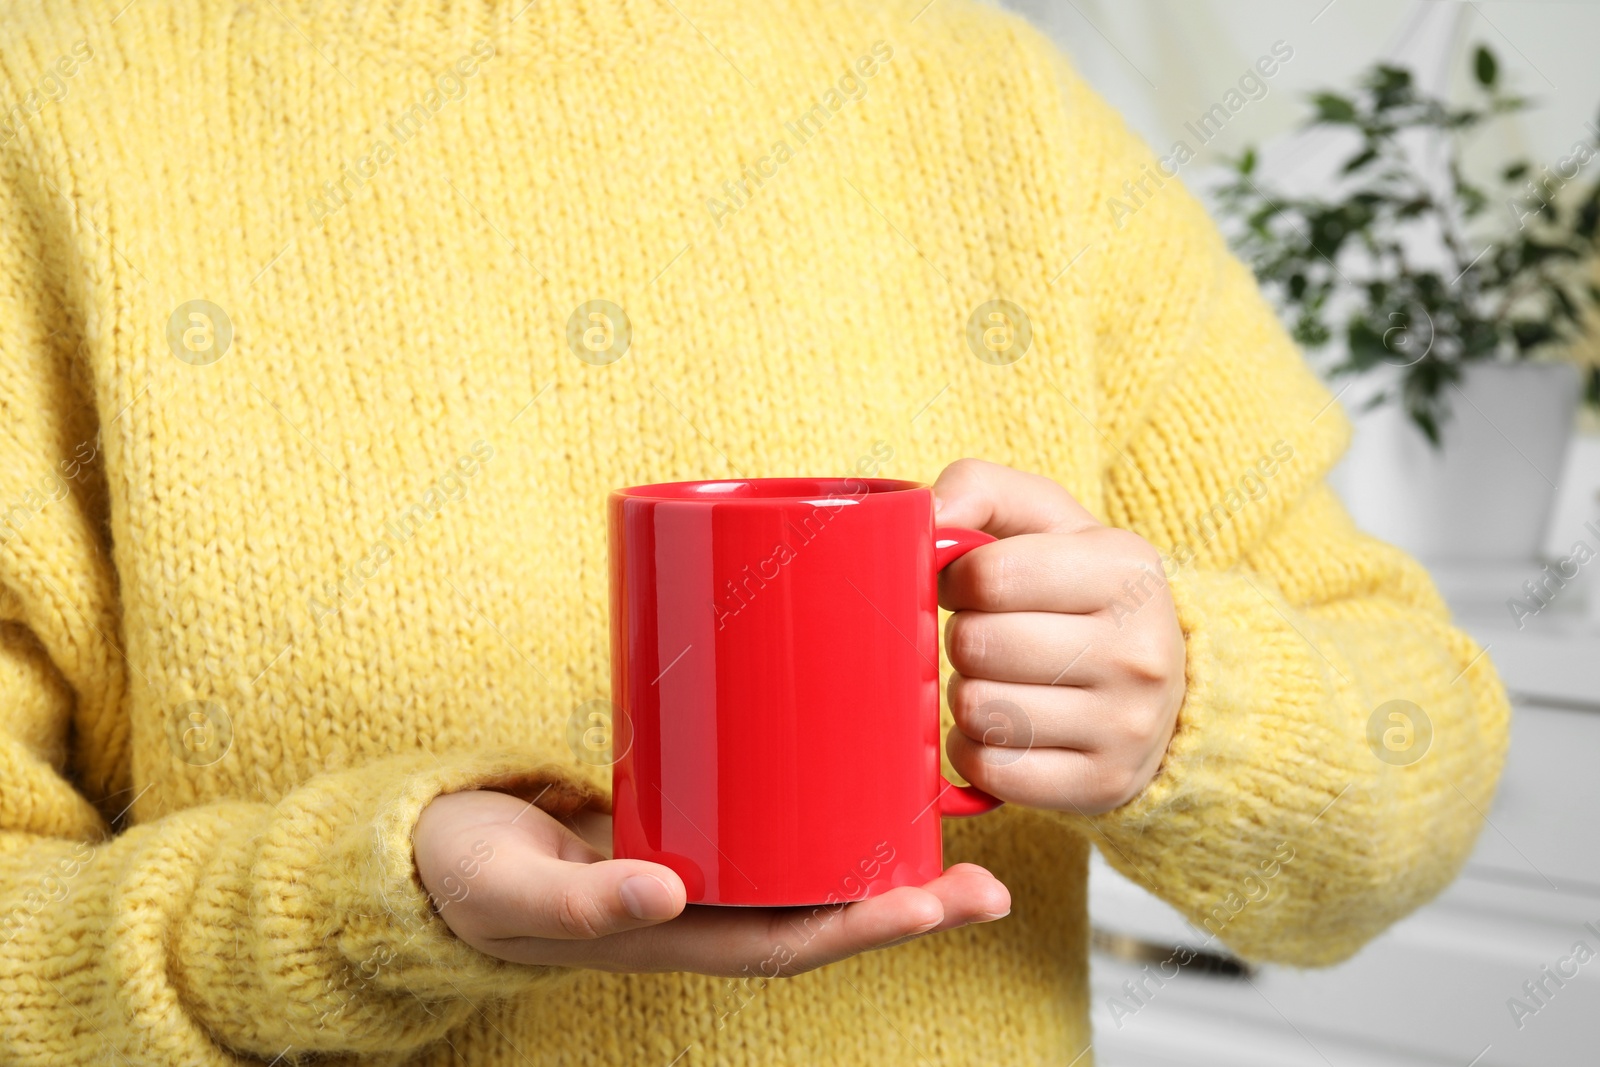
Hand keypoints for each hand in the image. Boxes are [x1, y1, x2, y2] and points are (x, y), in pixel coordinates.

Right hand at [413, 789, 1010, 977]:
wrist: (434, 851)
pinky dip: (823, 805)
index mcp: (676, 935)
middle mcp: (704, 907)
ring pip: (806, 868)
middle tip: (986, 879)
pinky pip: (771, 822)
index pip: (793, 943)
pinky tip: (861, 770)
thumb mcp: (514, 889)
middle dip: (906, 902)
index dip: (866, 929)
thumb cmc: (471, 877)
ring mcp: (700, 864)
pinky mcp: (688, 816)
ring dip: (879, 853)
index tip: (935, 903)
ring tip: (951, 823)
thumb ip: (583, 899)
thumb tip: (669, 892)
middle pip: (823, 911)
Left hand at [932, 459, 1185, 814]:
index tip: (969, 585)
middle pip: (977, 645)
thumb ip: (980, 490)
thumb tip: (924, 515)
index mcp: (1126, 569)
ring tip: (997, 681)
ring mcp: (1126, 725)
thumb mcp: (1048, 520)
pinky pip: (991, 770)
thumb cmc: (1078, 591)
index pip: (989, 574)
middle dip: (962, 638)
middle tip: (986, 637)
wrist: (1165, 689)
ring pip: (978, 710)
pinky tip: (999, 730)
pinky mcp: (1102, 785)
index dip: (955, 579)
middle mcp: (1139, 650)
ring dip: (965, 696)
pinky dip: (975, 750)